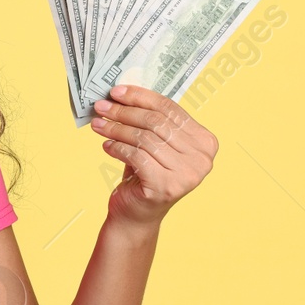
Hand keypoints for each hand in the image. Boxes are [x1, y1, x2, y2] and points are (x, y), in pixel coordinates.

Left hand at [90, 84, 216, 226]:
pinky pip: (136, 156)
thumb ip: (151, 119)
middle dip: (124, 112)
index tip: (116, 91)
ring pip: (144, 138)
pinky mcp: (167, 186)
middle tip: (101, 107)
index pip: (170, 109)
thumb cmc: (146, 174)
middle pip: (156, 122)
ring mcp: (187, 174)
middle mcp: (202, 158)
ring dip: (116, 129)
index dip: (140, 97)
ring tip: (98, 125)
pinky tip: (106, 146)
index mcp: (205, 141)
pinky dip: (118, 148)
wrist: (138, 214)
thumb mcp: (154, 143)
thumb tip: (124, 91)